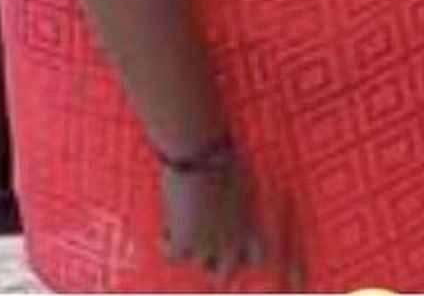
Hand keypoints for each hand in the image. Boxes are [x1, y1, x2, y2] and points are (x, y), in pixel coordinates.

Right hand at [161, 156, 269, 282]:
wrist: (202, 152)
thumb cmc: (224, 154)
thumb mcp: (242, 179)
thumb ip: (240, 201)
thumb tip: (233, 202)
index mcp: (251, 224)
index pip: (258, 258)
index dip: (245, 253)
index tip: (234, 241)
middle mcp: (232, 240)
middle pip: (227, 271)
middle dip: (216, 260)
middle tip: (204, 241)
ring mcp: (208, 244)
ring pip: (200, 264)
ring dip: (191, 249)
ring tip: (183, 229)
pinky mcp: (184, 241)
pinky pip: (173, 255)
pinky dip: (166, 244)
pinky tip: (165, 230)